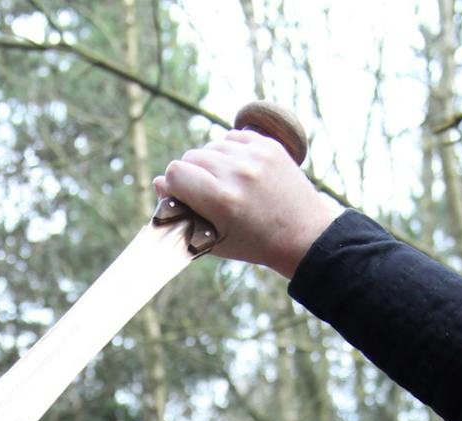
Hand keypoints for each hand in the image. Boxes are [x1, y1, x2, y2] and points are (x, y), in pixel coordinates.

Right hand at [153, 127, 341, 278]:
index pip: (175, 172)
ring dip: (210, 162)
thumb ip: (181, 212)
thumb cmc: (253, 243)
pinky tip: (237, 169)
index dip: (172, 185)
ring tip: (223, 182)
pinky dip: (229, 151)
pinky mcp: (268, 145)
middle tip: (204, 193)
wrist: (302, 235)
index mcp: (221, 200)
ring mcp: (255, 156)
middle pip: (190, 156)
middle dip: (191, 174)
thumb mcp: (211, 239)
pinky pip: (232, 137)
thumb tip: (159, 181)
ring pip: (210, 146)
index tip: (180, 196)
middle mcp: (237, 173)